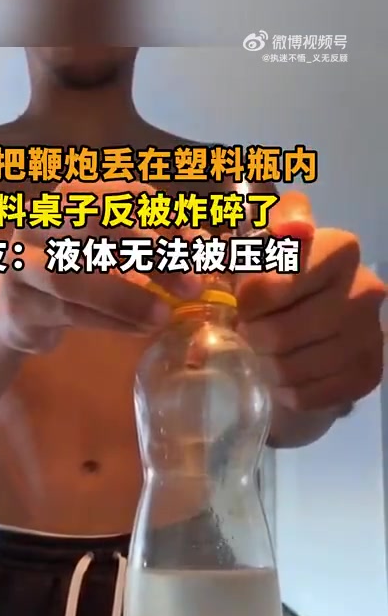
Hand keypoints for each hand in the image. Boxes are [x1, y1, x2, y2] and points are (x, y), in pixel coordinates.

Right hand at [0, 179, 198, 353]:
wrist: (17, 314)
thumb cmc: (76, 274)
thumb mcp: (115, 252)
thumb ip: (153, 245)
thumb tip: (203, 247)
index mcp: (66, 200)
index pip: (116, 194)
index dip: (159, 216)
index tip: (196, 243)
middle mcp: (38, 224)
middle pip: (91, 225)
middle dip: (146, 250)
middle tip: (190, 281)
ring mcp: (23, 266)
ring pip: (70, 277)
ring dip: (123, 296)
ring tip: (164, 314)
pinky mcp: (22, 307)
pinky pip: (69, 313)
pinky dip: (110, 321)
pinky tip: (141, 329)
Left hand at [236, 191, 384, 412]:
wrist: (320, 319)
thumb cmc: (286, 275)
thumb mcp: (273, 238)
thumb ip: (278, 220)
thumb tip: (294, 231)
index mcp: (340, 249)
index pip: (273, 285)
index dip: (249, 299)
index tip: (245, 299)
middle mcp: (365, 290)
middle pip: (279, 334)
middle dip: (253, 336)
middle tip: (250, 331)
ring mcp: (370, 335)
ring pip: (291, 368)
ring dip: (267, 366)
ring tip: (265, 354)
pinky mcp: (367, 374)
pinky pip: (307, 395)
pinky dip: (286, 391)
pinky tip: (285, 377)